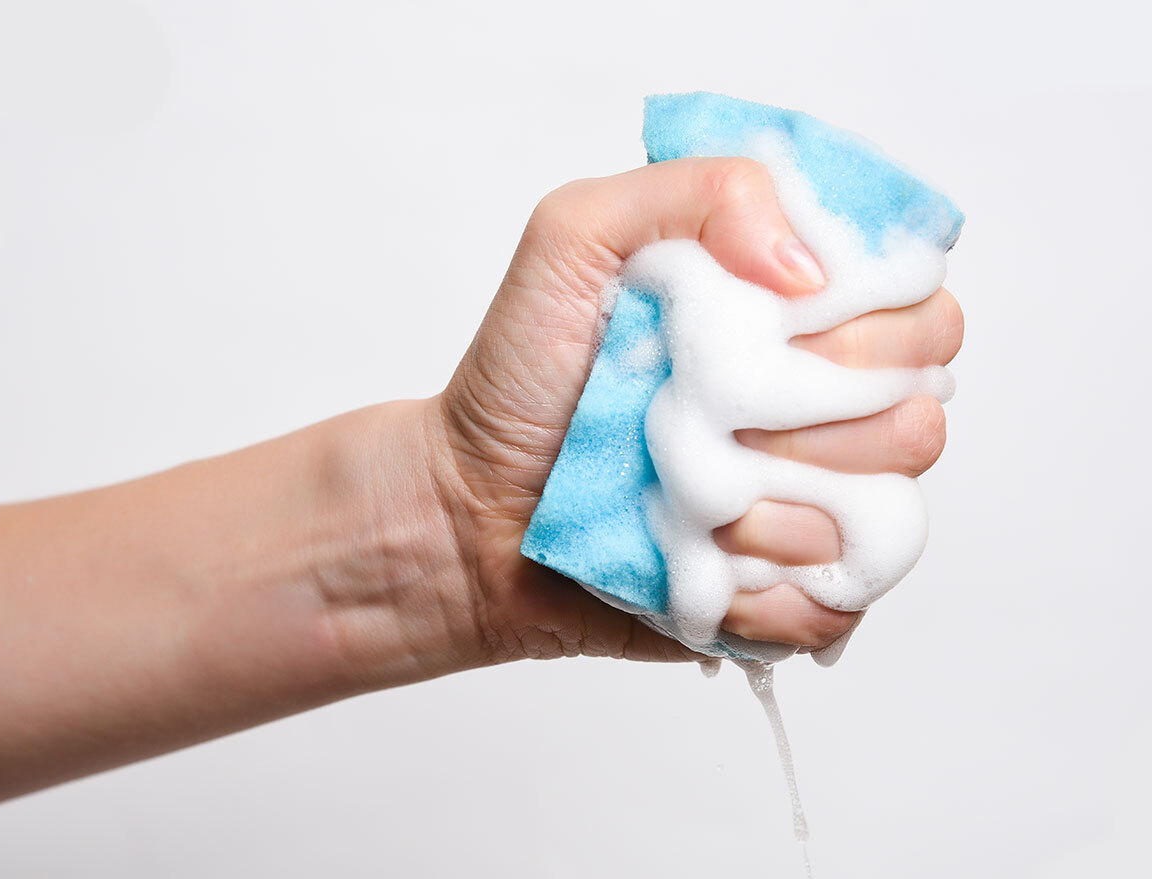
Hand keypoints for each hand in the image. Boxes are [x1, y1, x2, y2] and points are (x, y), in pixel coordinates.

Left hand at [434, 157, 963, 662]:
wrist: (471, 506)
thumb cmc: (523, 374)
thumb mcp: (578, 236)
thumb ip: (701, 191)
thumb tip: (810, 270)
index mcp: (795, 324)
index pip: (920, 312)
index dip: (873, 324)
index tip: (785, 328)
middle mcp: (819, 416)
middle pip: (919, 417)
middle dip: (822, 417)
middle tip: (722, 414)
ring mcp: (806, 508)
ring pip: (885, 515)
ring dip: (781, 506)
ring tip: (692, 495)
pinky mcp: (780, 593)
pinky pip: (836, 607)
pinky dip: (768, 591)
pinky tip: (701, 559)